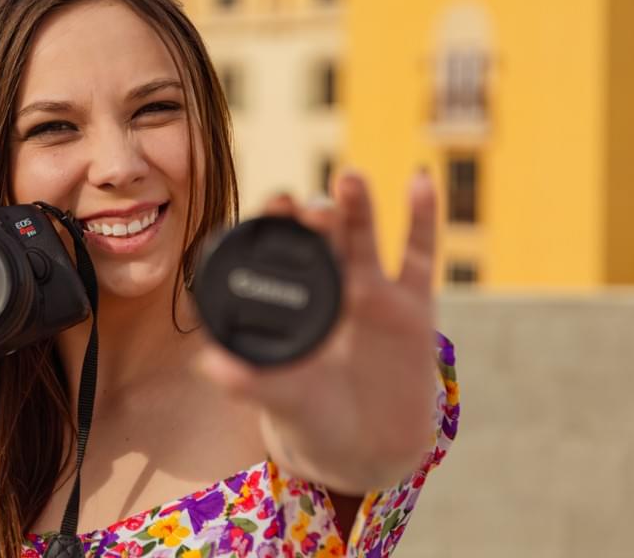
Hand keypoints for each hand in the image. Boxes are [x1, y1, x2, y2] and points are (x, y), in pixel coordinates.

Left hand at [196, 170, 439, 491]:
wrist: (370, 453)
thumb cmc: (312, 422)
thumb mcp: (281, 402)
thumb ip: (248, 381)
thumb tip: (210, 364)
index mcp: (289, 306)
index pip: (276, 254)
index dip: (271, 227)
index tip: (270, 207)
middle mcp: (326, 289)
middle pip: (319, 238)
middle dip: (312, 216)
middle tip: (303, 205)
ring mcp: (370, 294)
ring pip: (362, 238)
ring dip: (356, 207)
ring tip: (349, 180)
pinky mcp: (413, 309)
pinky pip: (419, 257)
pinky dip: (423, 218)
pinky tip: (422, 181)